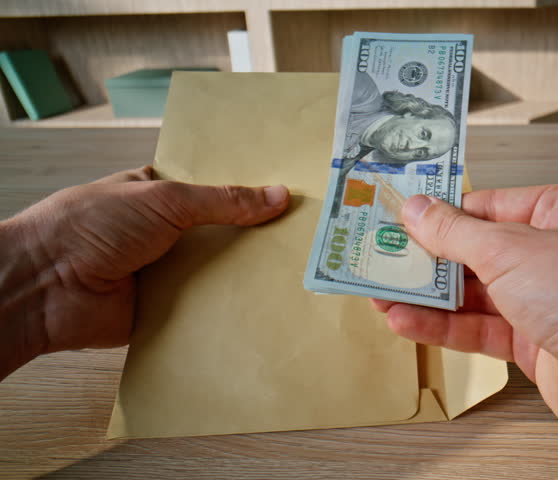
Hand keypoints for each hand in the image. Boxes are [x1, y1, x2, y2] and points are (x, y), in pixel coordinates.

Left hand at [1, 166, 287, 363]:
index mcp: (160, 196)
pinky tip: (266, 303)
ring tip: (298, 268)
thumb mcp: (164, 199)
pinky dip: (229, 306)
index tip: (291, 194)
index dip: (249, 193)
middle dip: (254, 235)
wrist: (47, 286)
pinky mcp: (167, 309)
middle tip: (305, 234)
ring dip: (245, 272)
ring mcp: (166, 271)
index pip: (214, 191)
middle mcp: (165, 233)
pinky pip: (207, 306)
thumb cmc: (91, 226)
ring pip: (218, 270)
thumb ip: (223, 200)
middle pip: (221, 233)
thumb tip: (278, 196)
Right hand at [372, 185, 557, 450]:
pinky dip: (444, 327)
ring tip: (381, 292)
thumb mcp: (512, 249)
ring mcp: (548, 302)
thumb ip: (456, 234)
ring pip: (476, 294)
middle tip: (381, 259)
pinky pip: (481, 330)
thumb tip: (418, 211)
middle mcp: (556, 254)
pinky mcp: (539, 345)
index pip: (487, 205)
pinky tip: (408, 321)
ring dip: (429, 296)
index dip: (441, 213)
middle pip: (478, 251)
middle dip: (428, 258)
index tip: (399, 218)